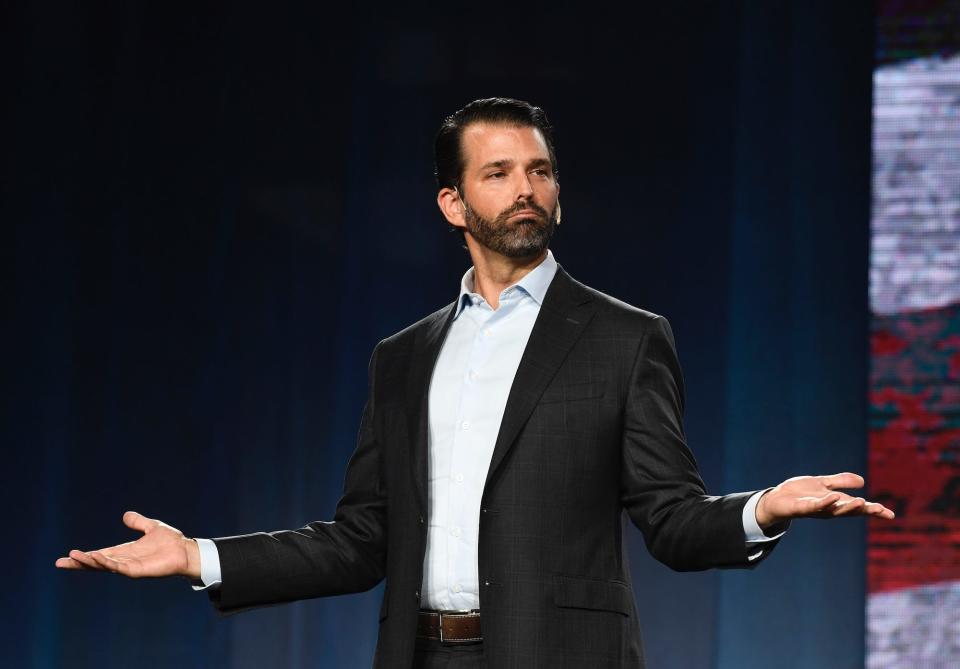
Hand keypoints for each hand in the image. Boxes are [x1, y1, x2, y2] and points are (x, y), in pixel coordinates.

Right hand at [54, 511, 200, 579]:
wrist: (186, 551)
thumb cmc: (171, 542)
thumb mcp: (151, 527)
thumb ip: (138, 522)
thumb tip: (125, 515)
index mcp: (125, 552)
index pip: (100, 554)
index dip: (84, 556)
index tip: (67, 556)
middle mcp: (124, 560)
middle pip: (97, 563)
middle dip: (79, 563)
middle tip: (61, 562)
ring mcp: (129, 567)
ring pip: (104, 565)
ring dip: (89, 562)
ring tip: (74, 557)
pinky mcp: (137, 571)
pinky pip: (118, 567)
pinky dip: (107, 562)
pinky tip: (96, 558)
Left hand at [755, 472, 894, 529]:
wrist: (777, 498)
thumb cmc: (799, 493)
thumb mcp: (823, 484)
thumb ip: (840, 482)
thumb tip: (862, 481)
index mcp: (836, 503)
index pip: (858, 507)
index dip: (873, 511)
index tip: (890, 514)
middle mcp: (829, 509)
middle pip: (851, 511)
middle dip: (865, 511)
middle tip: (881, 510)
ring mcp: (816, 509)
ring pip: (835, 510)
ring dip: (848, 507)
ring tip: (862, 502)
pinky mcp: (802, 507)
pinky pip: (815, 505)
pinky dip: (825, 502)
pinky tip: (834, 497)